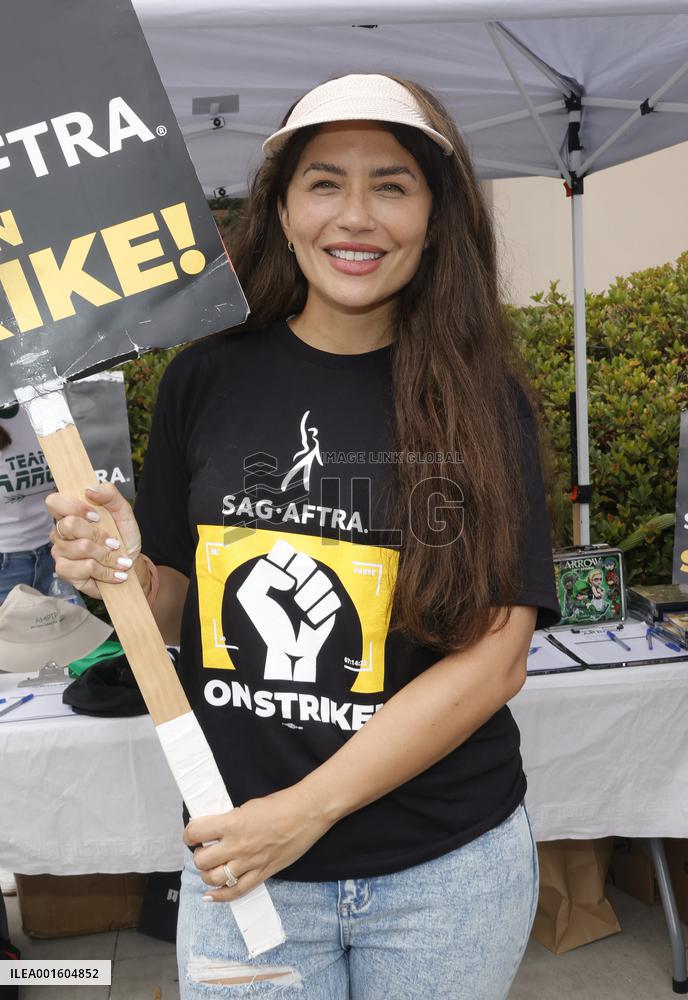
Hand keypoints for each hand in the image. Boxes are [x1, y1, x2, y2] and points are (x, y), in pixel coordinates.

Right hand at [45, 484, 141, 598]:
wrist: (130, 566)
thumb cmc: (123, 538)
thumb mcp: (123, 513)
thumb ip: (110, 495)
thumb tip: (89, 489)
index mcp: (70, 513)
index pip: (54, 501)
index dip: (75, 507)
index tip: (96, 516)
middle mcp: (60, 531)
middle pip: (70, 525)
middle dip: (99, 535)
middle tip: (114, 543)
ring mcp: (60, 552)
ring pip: (81, 548)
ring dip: (107, 555)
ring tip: (118, 560)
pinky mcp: (64, 571)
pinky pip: (84, 568)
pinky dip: (105, 571)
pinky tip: (113, 573)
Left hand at [183, 784, 331, 901]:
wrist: (307, 813)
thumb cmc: (280, 805)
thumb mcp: (248, 806)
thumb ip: (230, 820)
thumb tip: (214, 830)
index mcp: (233, 823)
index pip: (196, 832)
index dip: (189, 834)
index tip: (192, 834)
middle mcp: (237, 845)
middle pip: (202, 860)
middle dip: (199, 855)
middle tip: (204, 849)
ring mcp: (250, 862)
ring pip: (215, 878)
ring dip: (208, 874)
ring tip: (211, 866)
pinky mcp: (262, 873)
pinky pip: (236, 891)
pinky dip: (220, 896)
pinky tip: (211, 895)